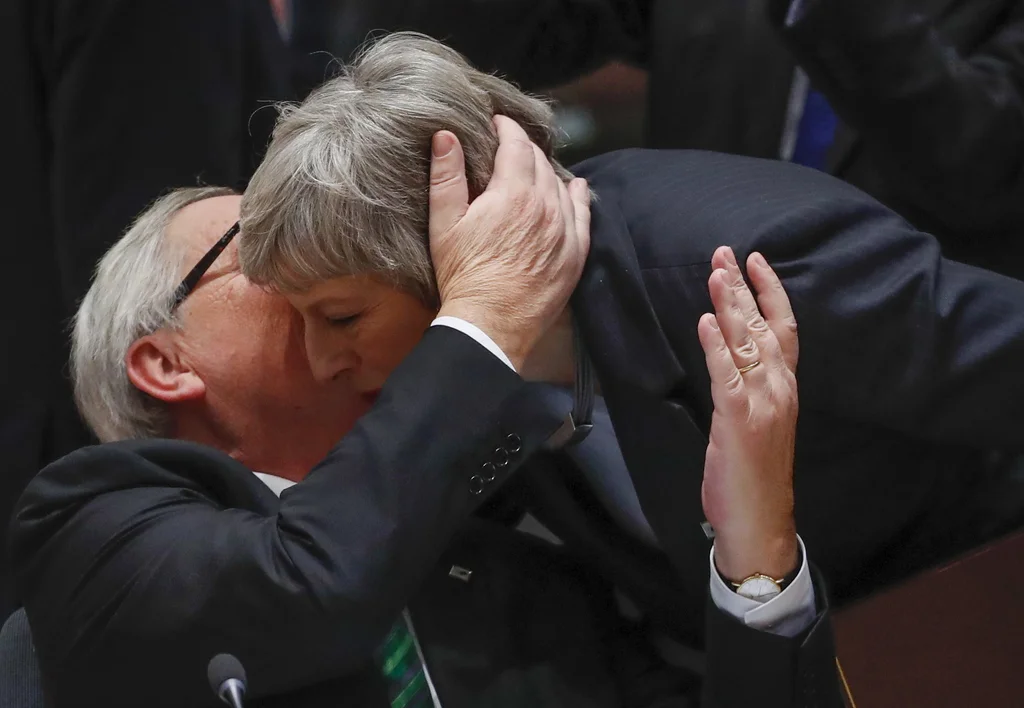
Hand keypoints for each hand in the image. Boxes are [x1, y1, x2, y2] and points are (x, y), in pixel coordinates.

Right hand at [428, 115, 590, 369]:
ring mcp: (565, 231)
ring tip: (534, 169)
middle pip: (541, 162)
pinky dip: (578, 196)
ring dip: (547, 171)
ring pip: (562, 185)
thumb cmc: (463, 275)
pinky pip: (583, 215)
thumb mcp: (444, 223)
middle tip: (510, 147)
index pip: (517, 144)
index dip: (506, 128)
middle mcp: (546, 207)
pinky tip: (575, 188)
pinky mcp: (575, 255)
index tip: (497, 123)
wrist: (489, 325)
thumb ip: (446, 176)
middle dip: (524, 148)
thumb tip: (446, 135)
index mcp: (514, 193)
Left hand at [698, 247, 799, 582]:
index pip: (782, 329)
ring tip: (715, 272)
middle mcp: (779, 389)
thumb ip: (747, 388)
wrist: (760, 523)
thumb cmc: (753, 476)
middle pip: (763, 326)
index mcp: (784, 389)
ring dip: (729, 304)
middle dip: (742, 287)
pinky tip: (706, 320)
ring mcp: (761, 404)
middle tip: (724, 252)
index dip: (771, 292)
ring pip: (746, 343)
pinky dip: (716, 345)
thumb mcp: (756, 423)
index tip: (755, 261)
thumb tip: (727, 355)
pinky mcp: (738, 420)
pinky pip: (727, 375)